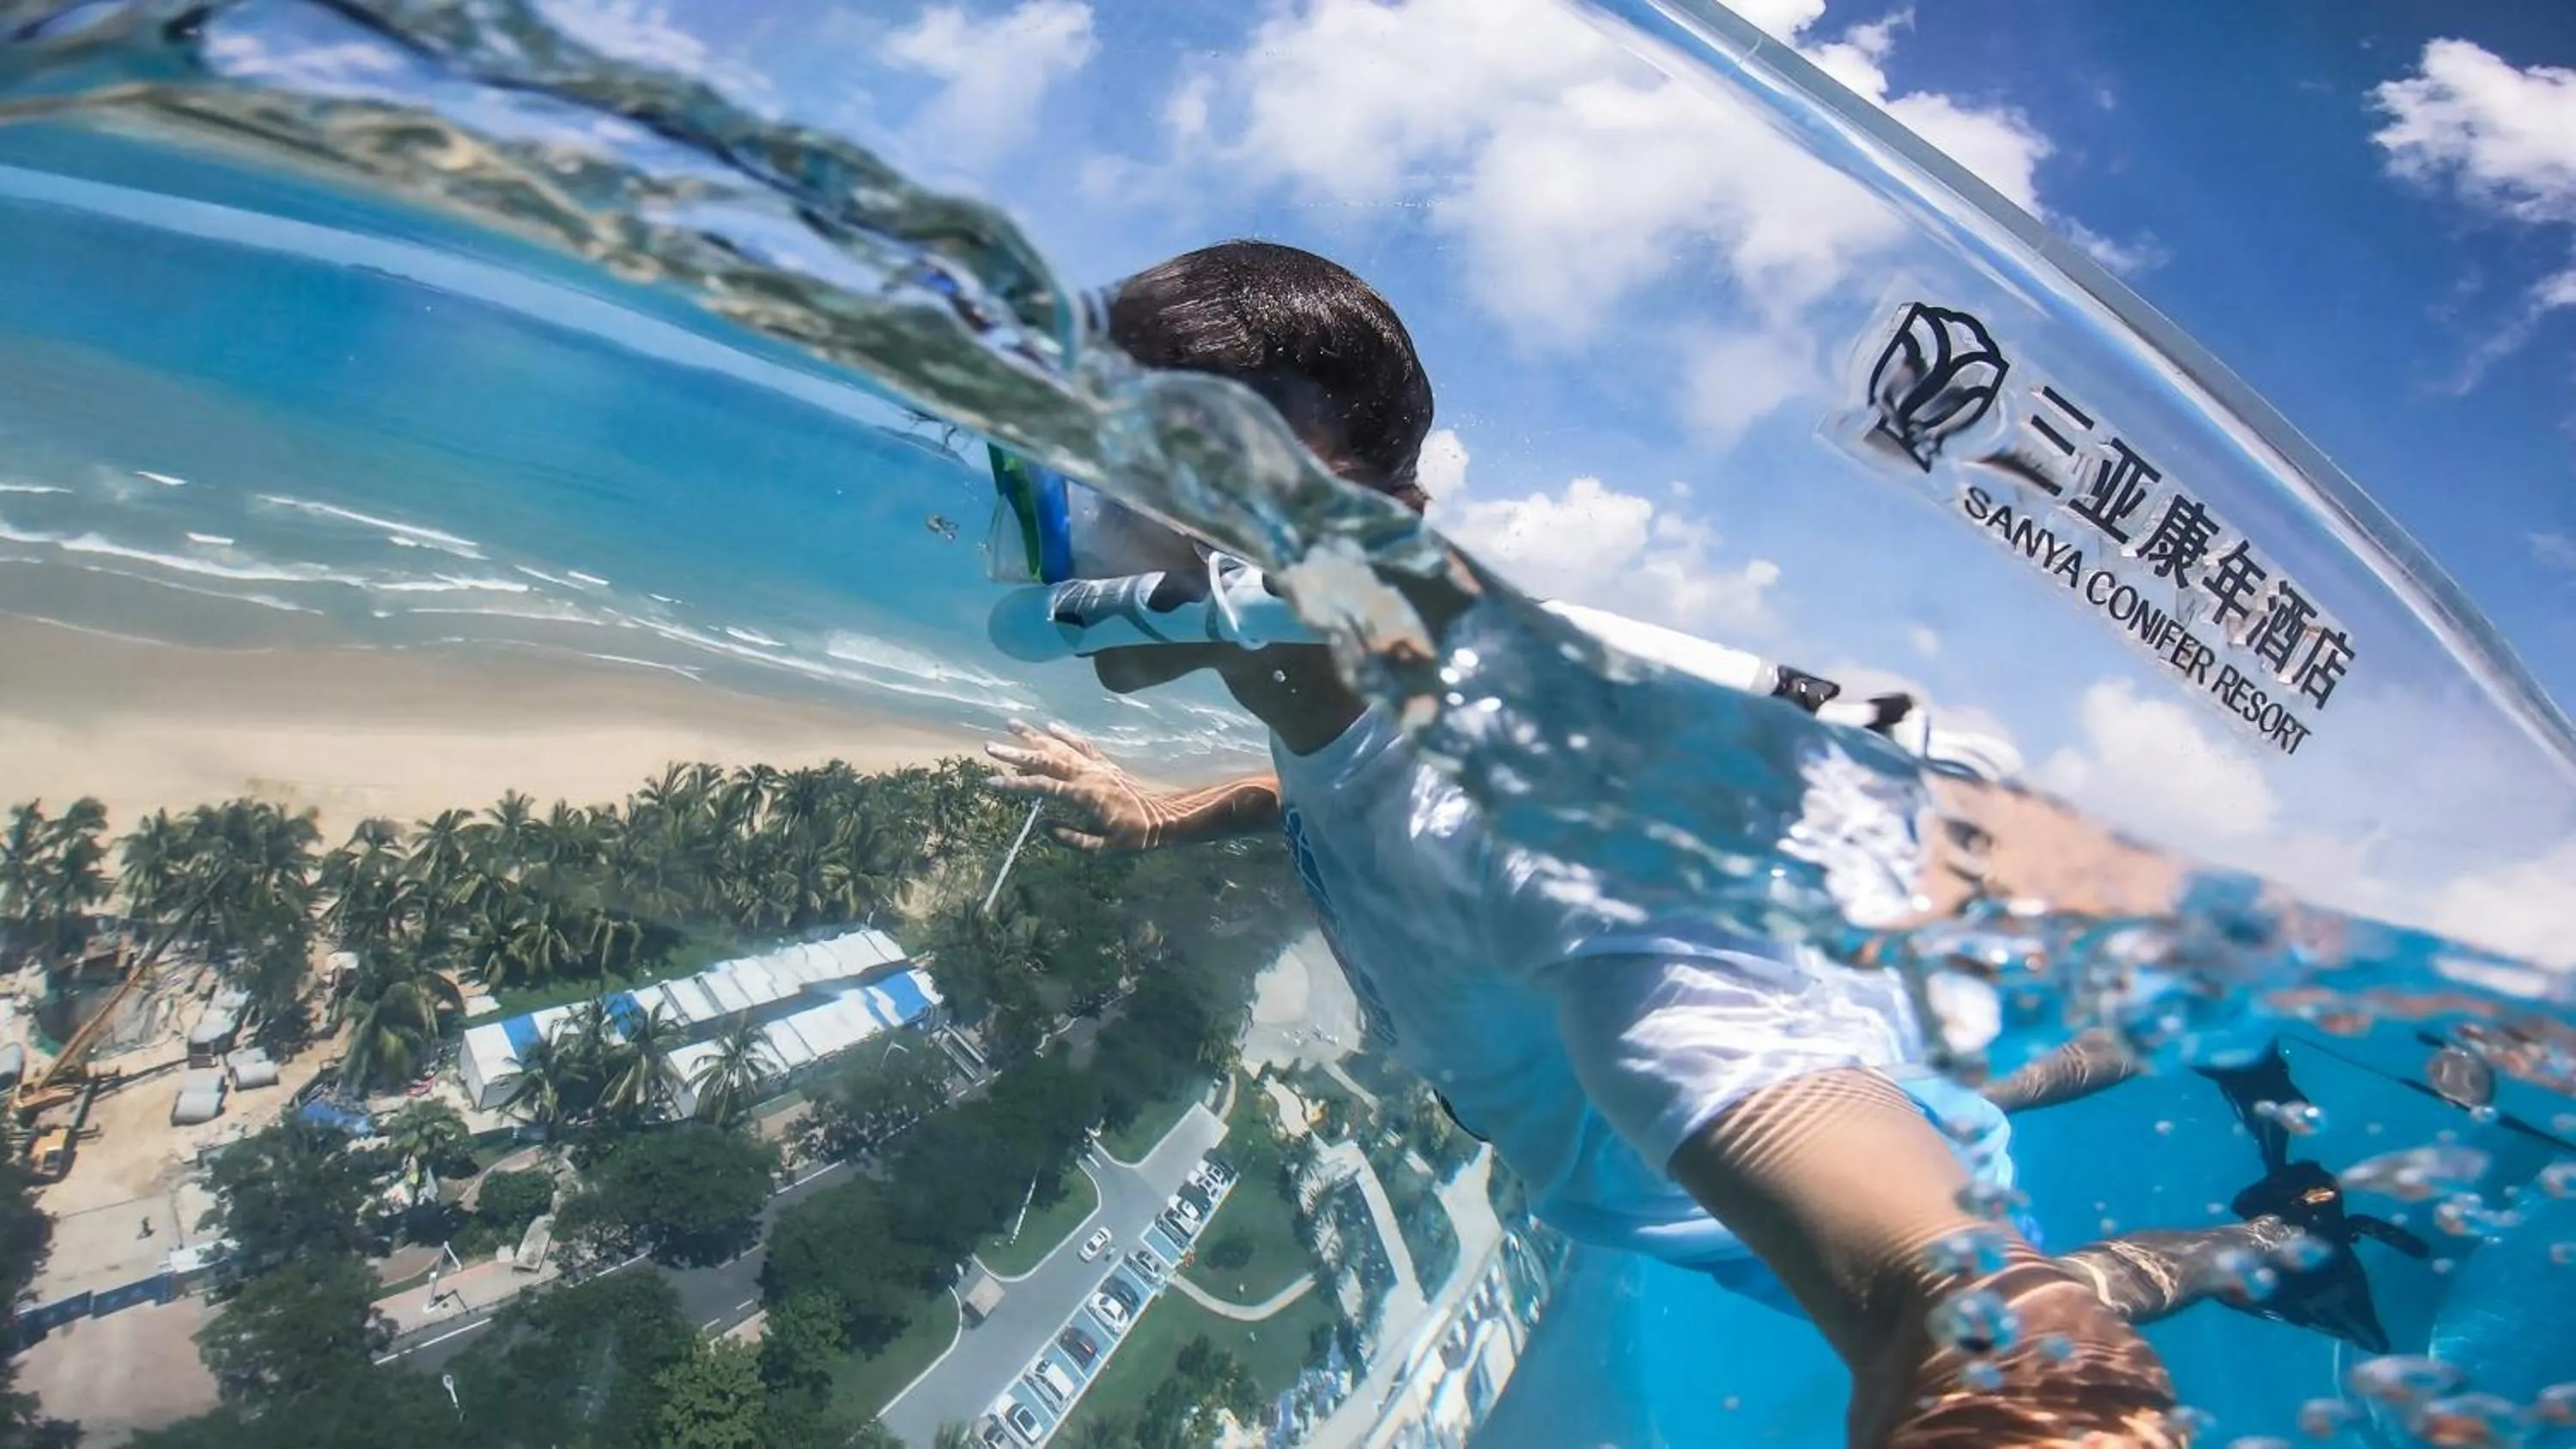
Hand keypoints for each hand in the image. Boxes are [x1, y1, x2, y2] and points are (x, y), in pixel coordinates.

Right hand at [984, 721, 1162, 851]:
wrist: (1164, 818)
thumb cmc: (1134, 837)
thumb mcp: (1102, 847)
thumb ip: (1070, 838)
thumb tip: (1042, 826)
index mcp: (1083, 796)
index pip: (1041, 787)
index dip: (1014, 785)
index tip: (990, 781)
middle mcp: (1087, 775)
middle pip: (1045, 759)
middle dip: (1016, 753)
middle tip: (990, 746)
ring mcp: (1096, 766)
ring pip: (1060, 746)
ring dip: (1034, 735)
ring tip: (1011, 723)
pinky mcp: (1105, 763)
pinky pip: (1082, 744)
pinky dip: (1065, 734)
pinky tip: (1050, 726)